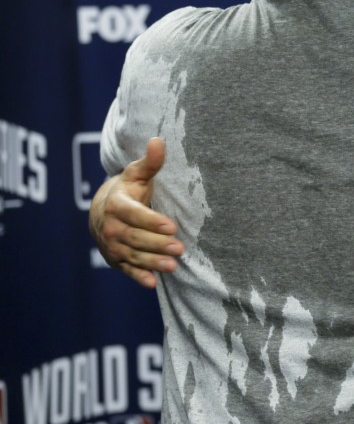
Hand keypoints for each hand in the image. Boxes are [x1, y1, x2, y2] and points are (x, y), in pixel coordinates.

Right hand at [89, 137, 182, 287]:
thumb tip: (158, 140)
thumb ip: (150, 162)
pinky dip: (138, 277)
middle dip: (157, 244)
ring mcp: (112, 245)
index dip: (152, 221)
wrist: (103, 210)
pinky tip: (153, 283)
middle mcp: (111, 227)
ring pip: (133, 255)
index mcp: (116, 205)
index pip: (134, 215)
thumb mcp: (136, 174)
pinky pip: (127, 269)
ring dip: (152, 262)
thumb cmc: (128, 190)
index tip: (171, 227)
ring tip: (173, 266)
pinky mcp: (116, 260)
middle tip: (180, 248)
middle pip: (136, 237)